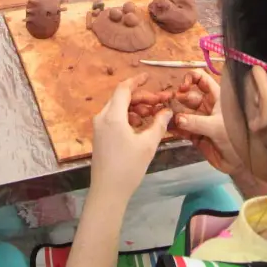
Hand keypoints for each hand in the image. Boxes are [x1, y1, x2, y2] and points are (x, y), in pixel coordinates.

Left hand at [89, 75, 171, 205]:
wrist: (108, 191)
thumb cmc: (128, 167)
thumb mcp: (148, 144)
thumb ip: (159, 124)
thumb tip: (167, 111)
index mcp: (112, 115)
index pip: (124, 89)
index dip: (137, 81)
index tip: (148, 76)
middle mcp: (102, 117)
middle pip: (121, 98)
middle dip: (140, 97)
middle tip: (158, 102)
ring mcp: (99, 127)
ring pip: (118, 108)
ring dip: (135, 108)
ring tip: (151, 115)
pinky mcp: (100, 136)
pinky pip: (114, 118)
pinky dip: (128, 117)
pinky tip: (140, 126)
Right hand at [174, 71, 243, 175]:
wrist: (239, 162)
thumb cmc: (234, 137)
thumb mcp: (216, 127)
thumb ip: (195, 122)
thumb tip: (176, 118)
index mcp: (216, 98)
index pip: (202, 79)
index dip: (191, 78)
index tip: (182, 87)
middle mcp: (207, 106)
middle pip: (188, 96)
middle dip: (177, 98)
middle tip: (166, 104)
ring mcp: (200, 120)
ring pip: (182, 112)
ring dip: (173, 113)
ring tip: (163, 116)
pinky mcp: (194, 134)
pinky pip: (181, 128)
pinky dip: (174, 128)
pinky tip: (167, 128)